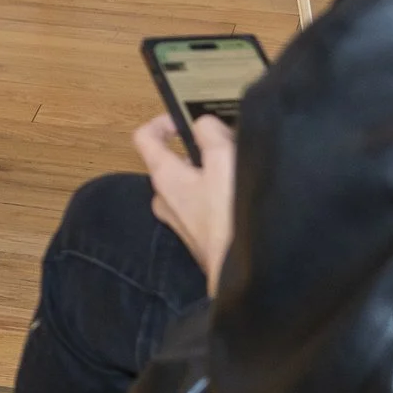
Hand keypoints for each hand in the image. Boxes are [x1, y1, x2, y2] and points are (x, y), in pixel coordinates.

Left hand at [134, 115, 236, 295]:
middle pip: (173, 164)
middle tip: (224, 147)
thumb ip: (210, 134)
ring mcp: (183, 223)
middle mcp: (167, 201)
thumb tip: (203, 124)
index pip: (145, 139)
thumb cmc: (231, 220)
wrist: (247, 275)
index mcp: (164, 177)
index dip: (162, 123)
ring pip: (192, 188)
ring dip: (212, 177)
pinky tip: (244, 201)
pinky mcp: (202, 240)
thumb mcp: (223, 160)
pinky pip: (205, 210)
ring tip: (240, 172)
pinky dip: (220, 200)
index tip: (183, 118)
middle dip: (197, 152)